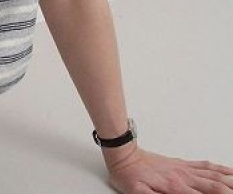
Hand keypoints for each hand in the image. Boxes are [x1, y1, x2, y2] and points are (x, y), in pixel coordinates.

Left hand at [107, 146, 232, 193]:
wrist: (123, 155)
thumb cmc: (130, 176)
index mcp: (176, 187)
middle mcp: (183, 177)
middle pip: (215, 186)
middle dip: (230, 190)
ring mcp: (183, 169)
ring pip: (213, 175)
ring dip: (229, 180)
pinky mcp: (181, 163)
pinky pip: (204, 165)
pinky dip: (219, 169)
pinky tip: (228, 171)